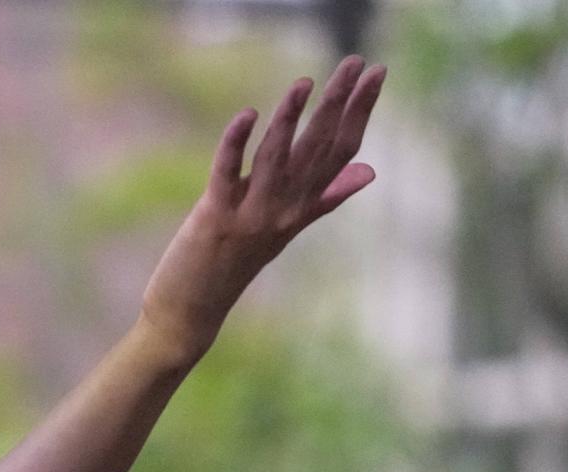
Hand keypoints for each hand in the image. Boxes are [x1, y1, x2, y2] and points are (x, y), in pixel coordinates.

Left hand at [138, 57, 386, 366]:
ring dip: (290, 118)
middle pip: (316, 150)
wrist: (191, 314)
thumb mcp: (285, 229)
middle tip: (355, 62)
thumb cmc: (234, 266)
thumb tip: (370, 172)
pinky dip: (236, 143)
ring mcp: (251, 216)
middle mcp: (283, 212)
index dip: (360, 112)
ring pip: (276, 158)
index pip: (341, 153)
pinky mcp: (215, 219)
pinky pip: (227, 174)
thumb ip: (325, 198)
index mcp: (301, 209)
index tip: (376, 74)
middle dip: (337, 103)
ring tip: (305, 83)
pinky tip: (247, 114)